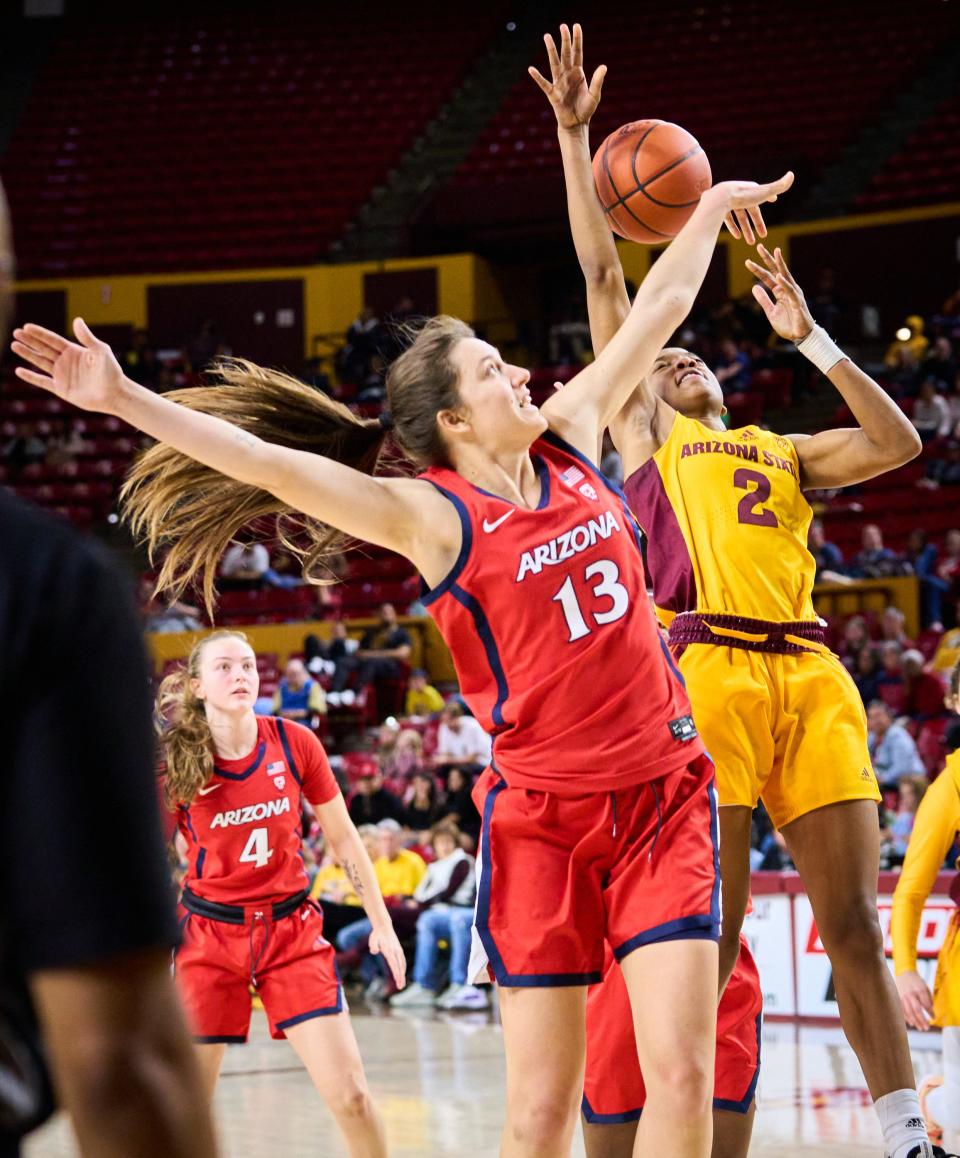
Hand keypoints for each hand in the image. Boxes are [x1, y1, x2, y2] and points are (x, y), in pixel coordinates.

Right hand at [12, 319, 127, 414]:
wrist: (115, 394)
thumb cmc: (111, 372)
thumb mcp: (100, 351)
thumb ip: (87, 337)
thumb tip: (76, 320)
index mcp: (73, 351)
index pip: (52, 340)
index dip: (40, 333)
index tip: (27, 326)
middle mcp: (66, 361)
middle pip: (43, 349)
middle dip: (30, 341)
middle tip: (16, 333)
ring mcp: (62, 375)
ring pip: (40, 362)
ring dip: (28, 354)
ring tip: (14, 345)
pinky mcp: (61, 389)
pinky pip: (42, 382)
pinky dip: (31, 377)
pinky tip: (19, 371)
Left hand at [369, 922, 406, 989]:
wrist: (384, 926)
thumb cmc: (377, 935)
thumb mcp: (372, 939)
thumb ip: (373, 945)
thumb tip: (374, 951)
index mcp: (389, 950)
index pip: (393, 963)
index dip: (396, 972)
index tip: (398, 980)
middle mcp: (395, 951)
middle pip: (399, 966)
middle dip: (400, 977)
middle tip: (400, 987)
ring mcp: (398, 950)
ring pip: (402, 964)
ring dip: (403, 974)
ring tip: (402, 984)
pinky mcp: (399, 950)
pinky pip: (403, 961)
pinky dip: (403, 968)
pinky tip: (402, 974)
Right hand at [529, 22, 605, 131]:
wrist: (577, 124)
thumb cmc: (586, 110)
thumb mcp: (595, 95)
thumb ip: (598, 81)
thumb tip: (603, 66)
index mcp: (578, 73)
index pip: (577, 52)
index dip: (577, 40)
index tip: (576, 26)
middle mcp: (567, 75)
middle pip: (565, 54)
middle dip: (564, 40)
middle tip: (562, 26)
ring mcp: (559, 83)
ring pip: (554, 63)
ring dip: (551, 50)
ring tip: (547, 36)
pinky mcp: (552, 94)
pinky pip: (544, 84)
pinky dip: (537, 77)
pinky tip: (531, 69)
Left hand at [702, 172, 793, 246]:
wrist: (718, 200)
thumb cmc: (743, 196)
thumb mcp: (763, 192)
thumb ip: (779, 186)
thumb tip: (792, 174)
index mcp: (750, 189)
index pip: (761, 193)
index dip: (768, 197)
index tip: (774, 200)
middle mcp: (739, 193)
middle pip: (750, 210)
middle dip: (757, 224)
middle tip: (763, 236)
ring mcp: (728, 202)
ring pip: (739, 217)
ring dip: (746, 229)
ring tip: (750, 242)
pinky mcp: (718, 210)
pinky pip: (727, 220)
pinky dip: (734, 228)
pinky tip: (737, 237)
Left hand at [746, 243, 815, 342]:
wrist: (800, 336)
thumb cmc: (788, 324)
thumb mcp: (771, 312)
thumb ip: (763, 299)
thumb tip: (754, 287)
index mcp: (780, 292)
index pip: (768, 277)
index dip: (758, 269)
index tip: (747, 261)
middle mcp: (787, 289)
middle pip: (776, 271)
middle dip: (768, 259)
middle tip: (759, 246)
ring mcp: (793, 294)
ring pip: (785, 276)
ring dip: (779, 264)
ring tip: (774, 252)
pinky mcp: (797, 302)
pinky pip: (790, 291)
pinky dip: (785, 284)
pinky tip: (779, 277)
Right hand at [895, 969, 933, 1030]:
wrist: (904, 973)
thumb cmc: (916, 981)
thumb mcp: (925, 987)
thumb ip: (928, 998)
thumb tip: (930, 1010)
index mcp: (919, 990)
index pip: (926, 1004)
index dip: (930, 1013)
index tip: (933, 1018)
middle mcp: (910, 994)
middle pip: (917, 1010)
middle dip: (922, 1020)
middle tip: (926, 1028)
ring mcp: (902, 996)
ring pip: (908, 1012)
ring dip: (915, 1021)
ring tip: (920, 1028)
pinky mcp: (897, 998)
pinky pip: (902, 1010)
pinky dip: (906, 1018)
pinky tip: (911, 1023)